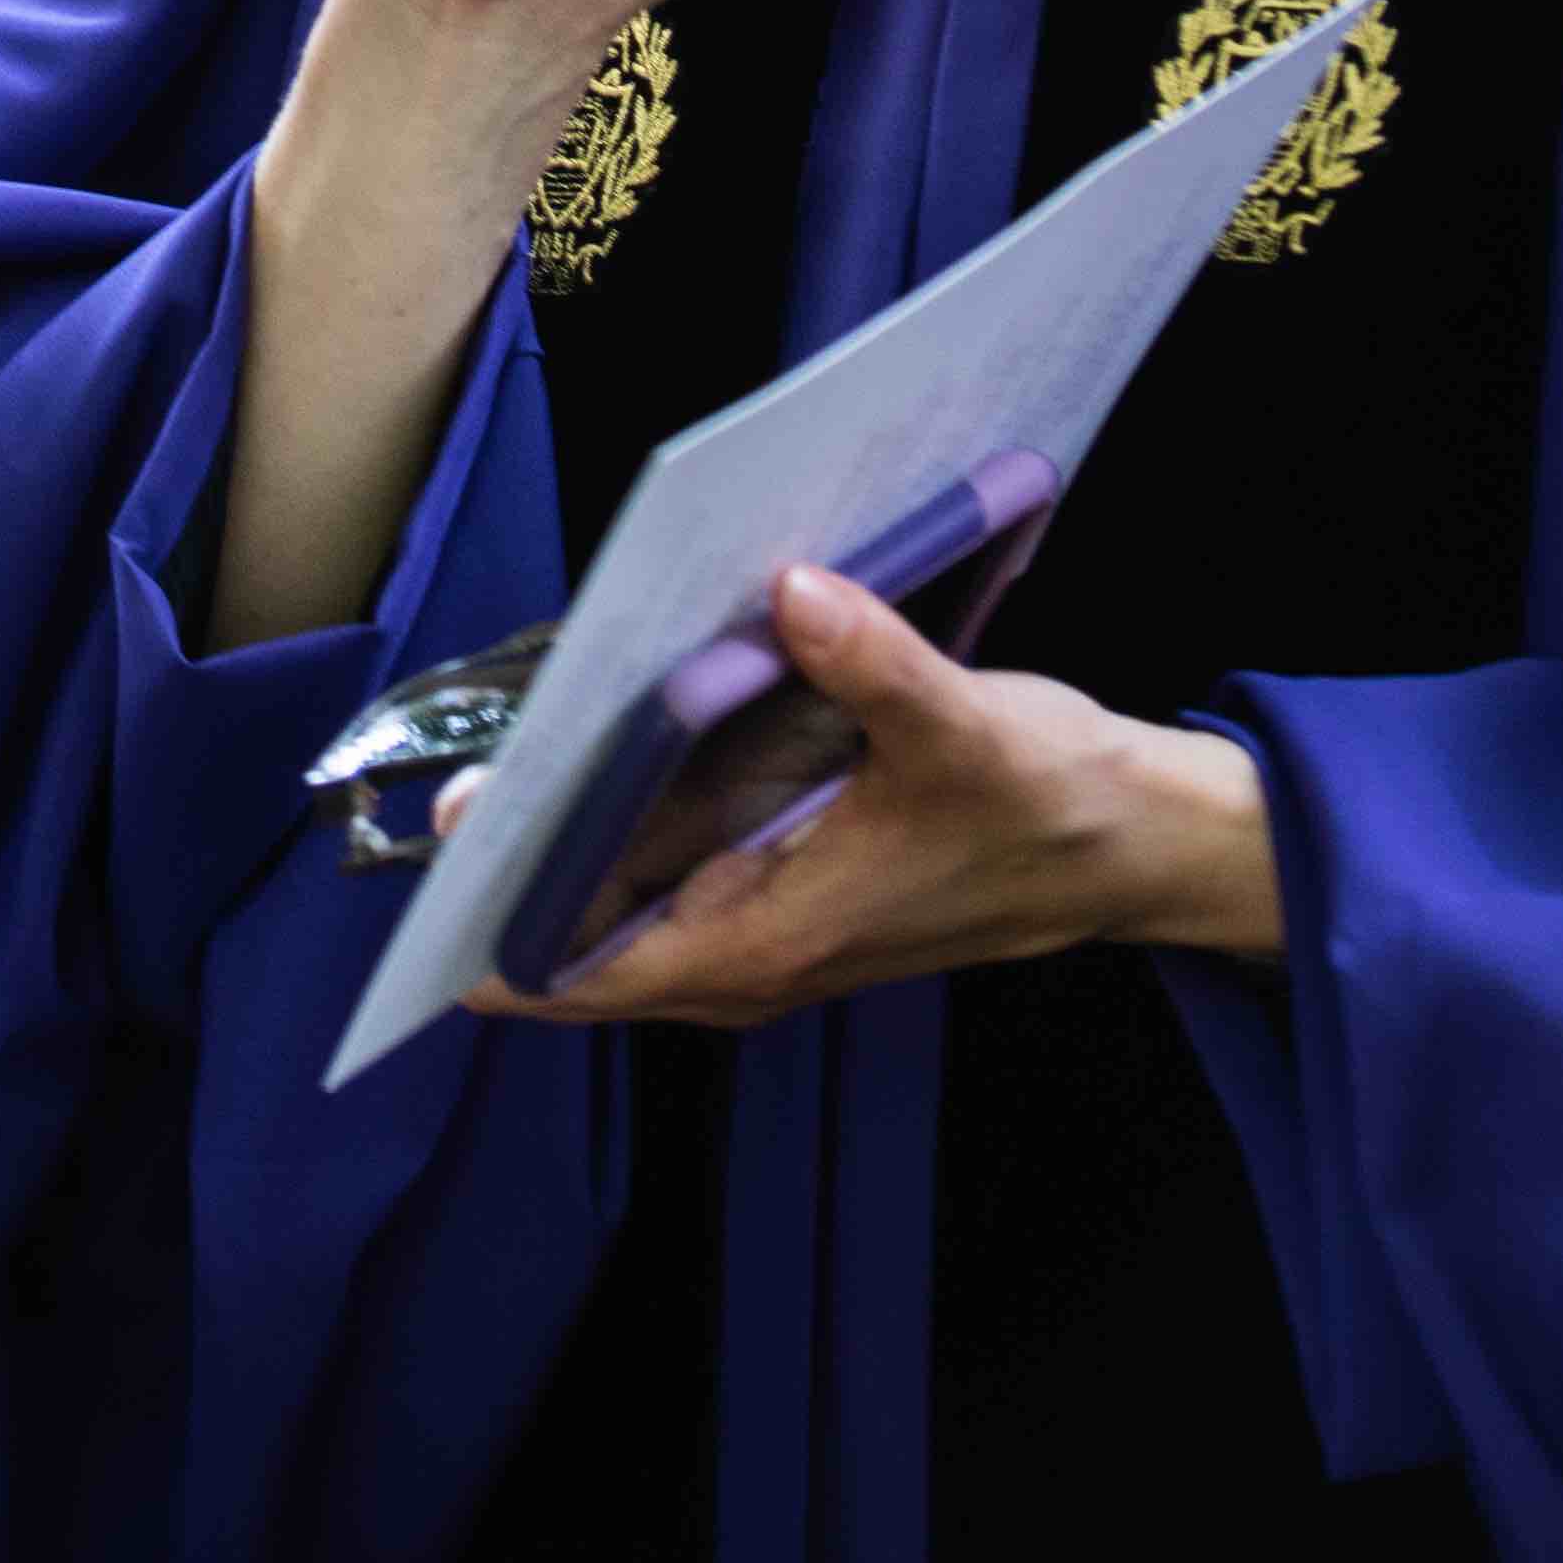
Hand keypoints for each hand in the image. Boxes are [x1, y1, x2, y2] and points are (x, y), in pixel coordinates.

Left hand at [455, 566, 1282, 1033]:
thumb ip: (874, 664)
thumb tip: (791, 591)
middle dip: (512, 867)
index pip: (580, 970)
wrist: (1128, 846)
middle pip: (579, 935)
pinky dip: (626, 823)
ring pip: (620, 903)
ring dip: (565, 841)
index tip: (434, 862)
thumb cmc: (1047, 808)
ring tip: (509, 748)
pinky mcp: (784, 887)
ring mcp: (765, 925)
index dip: (492, 927)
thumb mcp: (964, 730)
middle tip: (453, 778)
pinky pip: (667, 871)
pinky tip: (605, 740)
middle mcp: (748, 951)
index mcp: (765, 941)